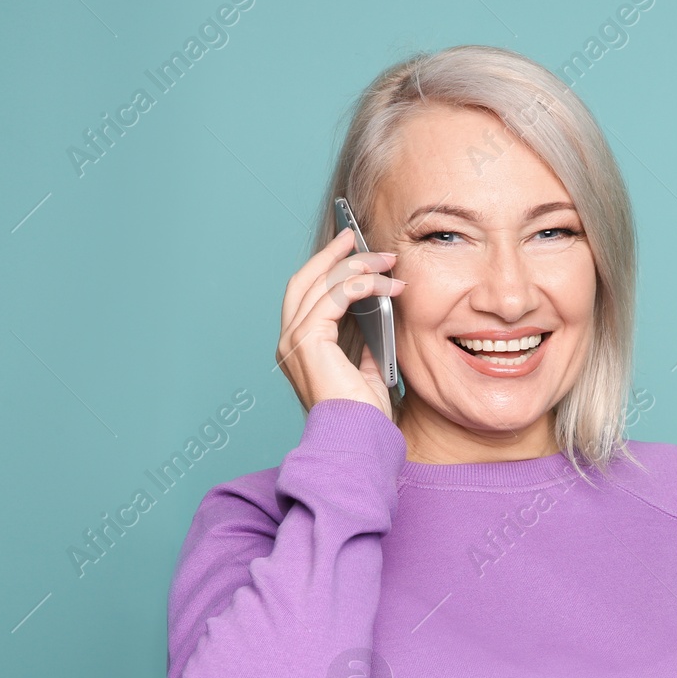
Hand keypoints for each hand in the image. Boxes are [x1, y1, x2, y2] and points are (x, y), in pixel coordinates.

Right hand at [276, 226, 404, 417]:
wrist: (358, 440)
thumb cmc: (363, 417)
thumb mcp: (365, 372)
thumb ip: (363, 346)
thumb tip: (376, 320)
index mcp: (299, 349)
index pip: (307, 295)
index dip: (326, 268)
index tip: (351, 249)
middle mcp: (289, 341)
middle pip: (305, 280)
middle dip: (334, 255)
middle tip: (359, 237)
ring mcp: (294, 340)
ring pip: (320, 283)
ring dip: (356, 266)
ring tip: (386, 260)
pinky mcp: (308, 340)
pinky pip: (333, 296)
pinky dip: (360, 284)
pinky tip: (384, 283)